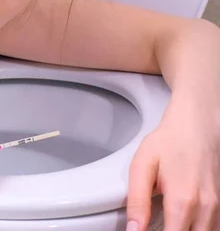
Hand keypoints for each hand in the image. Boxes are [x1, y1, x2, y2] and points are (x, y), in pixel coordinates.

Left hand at [126, 98, 219, 230]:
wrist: (196, 125)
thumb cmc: (169, 141)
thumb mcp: (142, 166)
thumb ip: (137, 201)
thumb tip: (134, 229)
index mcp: (183, 200)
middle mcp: (206, 208)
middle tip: (155, 225)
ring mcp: (217, 207)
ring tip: (167, 221)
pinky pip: (212, 227)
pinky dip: (197, 228)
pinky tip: (181, 220)